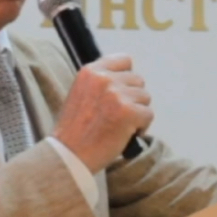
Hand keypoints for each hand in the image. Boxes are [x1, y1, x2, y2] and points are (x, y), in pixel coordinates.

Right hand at [53, 53, 151, 173]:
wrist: (68, 156)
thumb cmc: (75, 131)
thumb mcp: (81, 94)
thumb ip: (101, 82)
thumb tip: (127, 79)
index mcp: (90, 72)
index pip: (124, 60)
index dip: (126, 78)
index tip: (121, 93)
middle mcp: (104, 79)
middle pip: (138, 80)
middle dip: (132, 98)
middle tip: (117, 116)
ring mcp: (117, 94)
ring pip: (145, 98)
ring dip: (137, 113)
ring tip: (119, 126)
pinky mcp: (128, 112)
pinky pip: (148, 115)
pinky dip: (141, 128)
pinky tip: (124, 135)